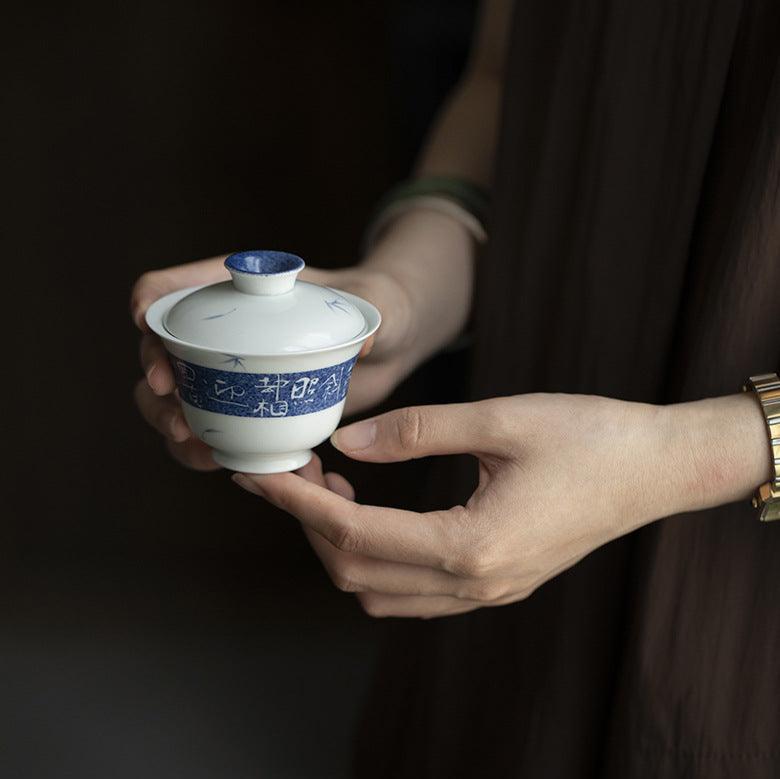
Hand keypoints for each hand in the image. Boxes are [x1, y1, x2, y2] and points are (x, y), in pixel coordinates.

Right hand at [130, 211, 473, 470]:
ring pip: (173, 399)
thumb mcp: (377, 306)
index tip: (145, 329)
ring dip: (168, 422)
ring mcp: (229, 372)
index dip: (149, 305)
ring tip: (192, 444)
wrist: (386, 344)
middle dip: (154, 383)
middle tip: (173, 408)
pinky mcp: (246, 407)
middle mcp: (222, 332)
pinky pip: (207, 430)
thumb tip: (366, 343)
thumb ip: (374, 315)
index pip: (173, 288)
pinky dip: (202, 449)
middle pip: (159, 351)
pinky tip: (218, 462)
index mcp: (237, 291)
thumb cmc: (375, 309)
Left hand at [231, 392, 769, 617]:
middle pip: (356, 572)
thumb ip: (416, 431)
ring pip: (380, 591)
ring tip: (330, 486)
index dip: (297, 505)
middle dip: (309, 524)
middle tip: (293, 471)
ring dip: (341, 544)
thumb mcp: (501, 419)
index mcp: (474, 546)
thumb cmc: (591, 438)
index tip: (260, 476)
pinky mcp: (496, 582)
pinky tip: (373, 509)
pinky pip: (412, 590)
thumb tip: (346, 441)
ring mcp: (487, 591)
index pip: (354, 535)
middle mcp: (476, 583)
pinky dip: (375, 556)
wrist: (656, 468)